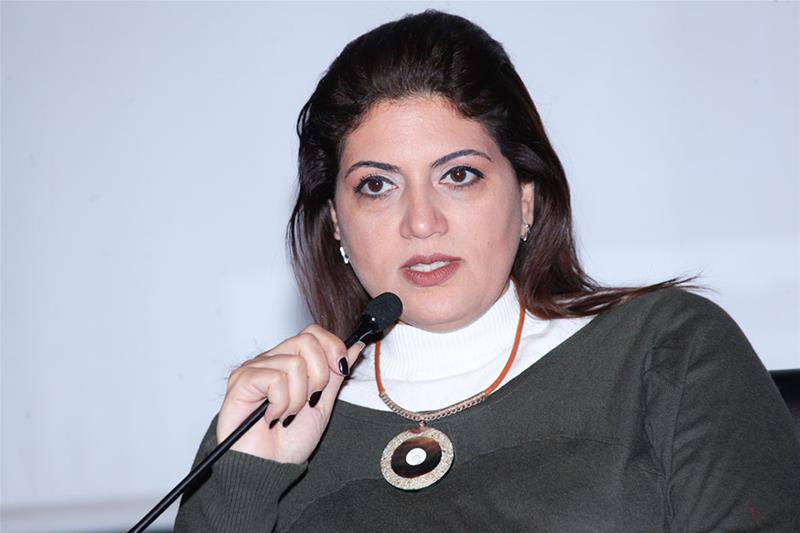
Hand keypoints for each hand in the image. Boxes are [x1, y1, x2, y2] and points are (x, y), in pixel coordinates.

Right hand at [216, 325, 363, 463]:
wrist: (267, 469)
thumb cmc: (288, 443)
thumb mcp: (323, 405)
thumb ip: (335, 374)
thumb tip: (355, 346)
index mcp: (289, 362)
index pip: (313, 333)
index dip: (332, 346)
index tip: (341, 369)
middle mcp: (271, 360)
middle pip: (306, 341)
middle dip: (319, 376)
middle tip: (309, 401)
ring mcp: (254, 368)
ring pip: (294, 363)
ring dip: (298, 398)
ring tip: (286, 415)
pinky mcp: (241, 380)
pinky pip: (276, 379)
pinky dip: (281, 403)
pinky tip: (271, 418)